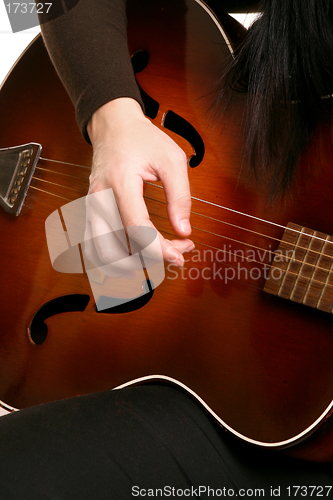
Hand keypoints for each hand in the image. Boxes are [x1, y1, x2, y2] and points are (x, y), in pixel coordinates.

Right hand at [86, 97, 193, 268]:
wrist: (112, 125)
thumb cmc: (141, 139)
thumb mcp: (171, 160)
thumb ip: (180, 196)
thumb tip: (183, 230)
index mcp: (120, 184)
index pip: (137, 229)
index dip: (159, 248)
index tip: (180, 256)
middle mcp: (101, 199)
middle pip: (119, 246)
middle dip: (151, 257)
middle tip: (177, 250)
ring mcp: (92, 207)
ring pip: (104, 252)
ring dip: (132, 262)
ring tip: (159, 253)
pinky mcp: (91, 212)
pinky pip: (96, 246)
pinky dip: (116, 257)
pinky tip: (137, 255)